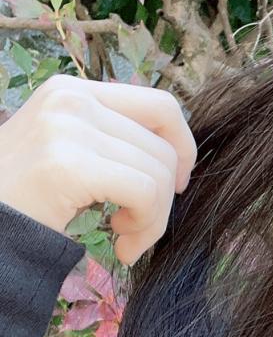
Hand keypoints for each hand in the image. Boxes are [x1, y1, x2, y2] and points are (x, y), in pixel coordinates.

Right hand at [0, 74, 196, 265]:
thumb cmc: (26, 199)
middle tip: (137, 227)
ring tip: (124, 237)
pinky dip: (147, 226)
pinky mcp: (69, 165)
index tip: (177, 184)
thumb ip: (115, 140)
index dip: (183, 149)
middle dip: (165, 198)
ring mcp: (68, 128)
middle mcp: (71, 99)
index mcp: (73, 91)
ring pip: (160, 174)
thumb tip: (179, 155)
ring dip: (154, 220)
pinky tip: (123, 245)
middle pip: (164, 148)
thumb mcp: (71, 150)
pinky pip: (146, 194)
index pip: (162, 107)